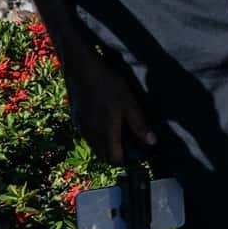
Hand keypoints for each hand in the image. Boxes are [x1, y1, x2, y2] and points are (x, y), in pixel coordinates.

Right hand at [61, 41, 155, 163]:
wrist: (81, 69)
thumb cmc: (107, 85)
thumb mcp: (129, 103)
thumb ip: (139, 125)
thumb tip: (152, 142)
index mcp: (105, 134)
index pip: (115, 160)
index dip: (127, 159)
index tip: (137, 153)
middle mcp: (90, 135)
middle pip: (104, 156)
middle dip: (117, 154)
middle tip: (131, 142)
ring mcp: (80, 128)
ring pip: (95, 146)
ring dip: (106, 145)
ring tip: (120, 131)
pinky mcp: (75, 119)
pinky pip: (88, 136)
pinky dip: (98, 136)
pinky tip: (106, 122)